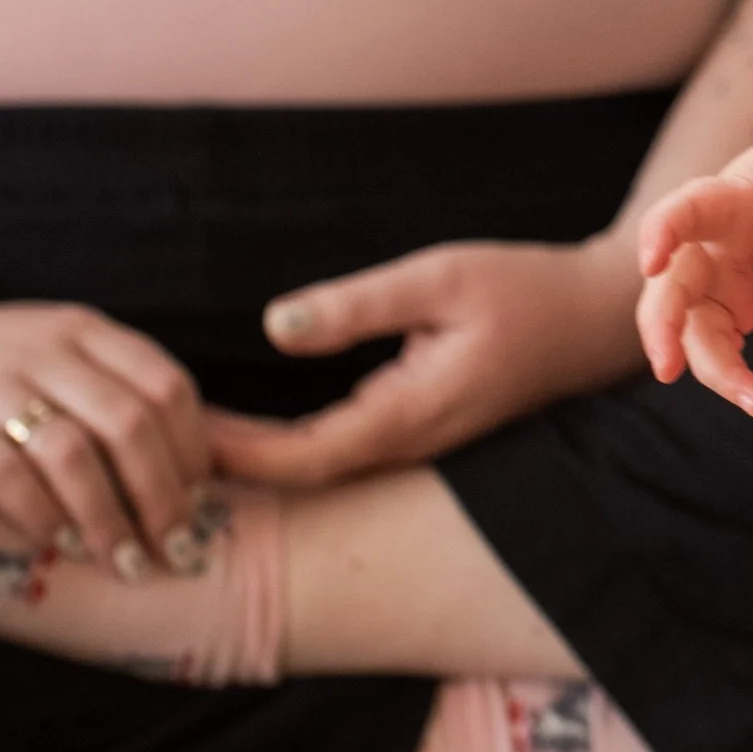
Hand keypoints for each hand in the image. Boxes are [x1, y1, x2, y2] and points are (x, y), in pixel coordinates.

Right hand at [0, 301, 209, 571]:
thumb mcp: (56, 360)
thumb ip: (121, 394)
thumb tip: (226, 454)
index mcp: (82, 330)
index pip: (166, 386)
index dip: (196, 452)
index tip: (206, 505)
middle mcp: (42, 346)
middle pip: (130, 424)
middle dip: (163, 498)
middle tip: (181, 551)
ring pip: (71, 451)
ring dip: (108, 518)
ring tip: (129, 564)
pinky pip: (1, 468)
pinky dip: (39, 514)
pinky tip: (61, 547)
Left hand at [205, 234, 645, 490]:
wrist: (599, 317)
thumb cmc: (526, 288)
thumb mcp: (440, 278)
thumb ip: (357, 306)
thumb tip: (274, 328)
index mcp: (414, 412)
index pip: (306, 457)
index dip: (238, 455)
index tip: (176, 436)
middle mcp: (412, 441)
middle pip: (304, 474)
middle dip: (231, 463)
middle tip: (153, 438)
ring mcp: (419, 440)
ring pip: (321, 467)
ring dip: (256, 455)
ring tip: (184, 431)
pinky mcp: (421, 425)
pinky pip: (342, 450)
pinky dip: (288, 443)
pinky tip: (250, 423)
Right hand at [635, 124, 752, 414]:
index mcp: (725, 199)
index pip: (683, 210)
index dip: (661, 233)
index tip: (650, 263)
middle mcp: (706, 243)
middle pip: (671, 284)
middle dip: (661, 326)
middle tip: (667, 368)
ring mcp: (714, 278)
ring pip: (690, 327)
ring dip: (709, 368)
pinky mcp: (730, 306)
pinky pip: (718, 345)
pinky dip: (731, 374)